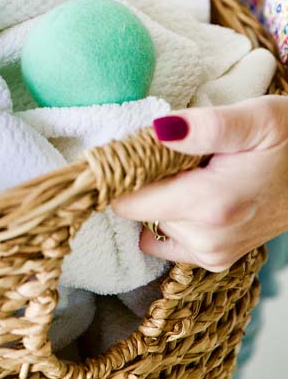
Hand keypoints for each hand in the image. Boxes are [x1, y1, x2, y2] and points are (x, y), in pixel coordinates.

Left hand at [111, 97, 287, 271]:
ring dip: (160, 197)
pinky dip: (169, 218)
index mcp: (211, 204)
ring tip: (193, 173)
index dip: (123, 171)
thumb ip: (206, 125)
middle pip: (137, 209)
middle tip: (178, 154)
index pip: (126, 200)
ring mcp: (212, 254)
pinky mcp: (215, 259)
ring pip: (150, 223)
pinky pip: (165, 241)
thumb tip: (157, 130)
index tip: (132, 148)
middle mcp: (208, 239)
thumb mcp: (255, 119)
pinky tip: (192, 195)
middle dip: (146, 180)